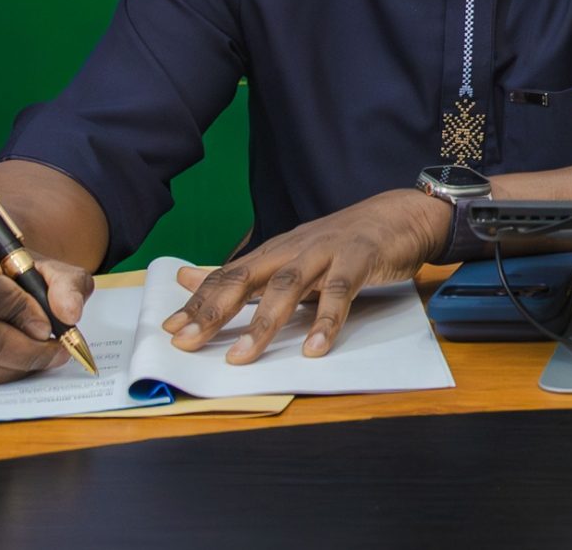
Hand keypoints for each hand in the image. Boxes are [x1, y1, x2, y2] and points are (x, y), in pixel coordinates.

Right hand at [0, 233, 93, 387]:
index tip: (49, 328)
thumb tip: (68, 315)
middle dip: (22, 351)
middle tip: (54, 354)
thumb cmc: (11, 272)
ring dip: (8, 371)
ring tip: (36, 361)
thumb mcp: (45, 267)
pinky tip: (7, 366)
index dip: (19, 314)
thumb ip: (65, 284)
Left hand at [161, 189, 447, 363]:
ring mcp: (326, 253)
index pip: (228, 276)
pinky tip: (315, 348)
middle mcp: (293, 249)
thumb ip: (243, 272)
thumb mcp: (290, 254)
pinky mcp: (359, 260)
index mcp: (275, 251)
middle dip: (214, 311)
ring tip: (241, 356)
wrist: (401, 215)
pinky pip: (340, 293)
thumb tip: (187, 278)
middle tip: (188, 341)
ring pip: (288, 287)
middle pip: (247, 279)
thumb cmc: (343, 241)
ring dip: (263, 323)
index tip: (169, 329)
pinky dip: (326, 322)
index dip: (198, 301)